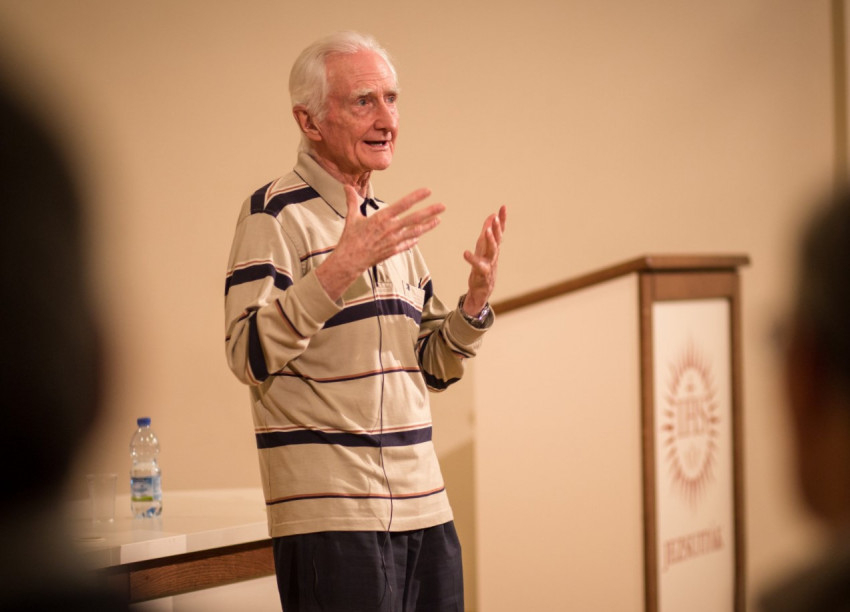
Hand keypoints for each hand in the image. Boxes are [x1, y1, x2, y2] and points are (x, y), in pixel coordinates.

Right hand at [316, 186, 445, 300]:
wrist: (350, 260)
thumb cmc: (350, 239)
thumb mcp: (351, 217)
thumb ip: (352, 201)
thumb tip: (346, 186)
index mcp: (381, 218)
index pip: (402, 205)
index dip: (416, 197)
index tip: (427, 191)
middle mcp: (390, 229)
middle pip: (414, 218)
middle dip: (429, 211)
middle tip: (442, 206)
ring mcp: (393, 241)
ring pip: (414, 232)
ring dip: (428, 226)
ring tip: (438, 220)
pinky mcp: (393, 251)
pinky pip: (407, 244)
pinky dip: (414, 239)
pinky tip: (420, 236)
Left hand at [463, 205, 506, 315]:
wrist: (482, 289)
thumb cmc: (483, 265)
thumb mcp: (484, 246)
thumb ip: (487, 231)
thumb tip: (491, 215)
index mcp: (493, 246)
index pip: (500, 231)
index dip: (502, 219)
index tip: (503, 207)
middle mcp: (493, 254)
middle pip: (498, 239)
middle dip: (497, 228)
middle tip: (496, 217)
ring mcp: (489, 264)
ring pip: (492, 251)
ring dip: (490, 240)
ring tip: (486, 231)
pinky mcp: (482, 273)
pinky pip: (478, 265)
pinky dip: (472, 259)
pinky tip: (465, 253)